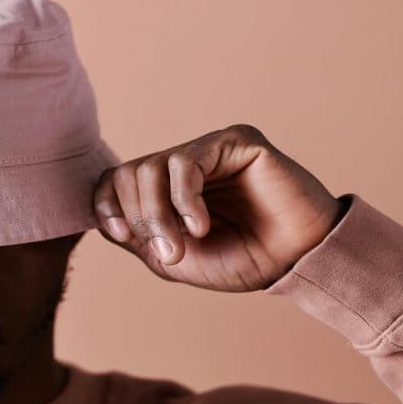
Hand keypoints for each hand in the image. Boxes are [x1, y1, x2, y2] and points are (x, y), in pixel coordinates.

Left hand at [92, 124, 343, 291]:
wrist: (297, 262)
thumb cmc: (243, 261)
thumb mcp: (176, 260)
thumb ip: (138, 237)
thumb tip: (105, 221)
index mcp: (167, 188)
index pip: (115, 180)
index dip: (106, 205)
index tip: (121, 235)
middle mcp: (183, 163)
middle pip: (128, 174)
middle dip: (139, 218)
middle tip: (168, 254)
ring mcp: (208, 149)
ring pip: (151, 167)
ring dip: (158, 214)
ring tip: (182, 246)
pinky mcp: (234, 141)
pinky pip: (186, 162)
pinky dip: (184, 200)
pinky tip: (200, 226)